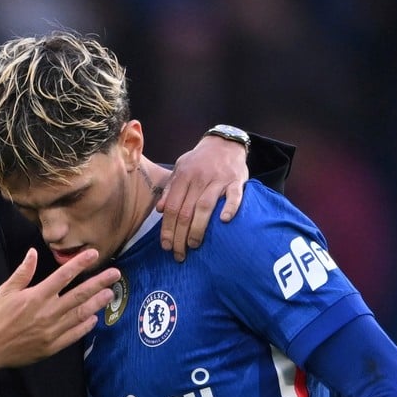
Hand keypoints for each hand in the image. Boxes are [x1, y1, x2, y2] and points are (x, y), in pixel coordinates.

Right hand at [0, 248, 119, 377]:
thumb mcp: (5, 291)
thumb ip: (23, 272)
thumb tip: (33, 252)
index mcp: (36, 296)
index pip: (63, 276)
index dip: (80, 263)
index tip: (93, 254)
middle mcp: (47, 312)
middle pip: (79, 294)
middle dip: (99, 283)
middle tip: (115, 274)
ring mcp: (51, 331)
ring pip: (80, 314)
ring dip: (97, 303)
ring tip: (110, 294)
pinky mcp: (52, 346)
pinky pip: (74, 334)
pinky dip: (85, 326)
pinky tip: (94, 318)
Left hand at [156, 134, 247, 260]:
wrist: (224, 142)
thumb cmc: (199, 161)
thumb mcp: (180, 169)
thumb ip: (170, 189)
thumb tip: (160, 210)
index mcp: (183, 177)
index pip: (172, 207)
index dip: (167, 228)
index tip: (166, 246)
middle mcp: (199, 179)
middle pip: (186, 212)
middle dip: (180, 236)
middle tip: (179, 254)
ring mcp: (218, 180)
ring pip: (205, 207)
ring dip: (198, 229)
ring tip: (194, 245)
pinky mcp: (236, 181)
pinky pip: (234, 196)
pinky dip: (230, 208)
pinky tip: (224, 222)